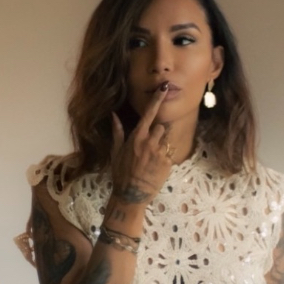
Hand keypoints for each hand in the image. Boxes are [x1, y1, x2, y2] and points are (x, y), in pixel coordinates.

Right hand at [109, 84, 175, 205]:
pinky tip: (155, 168)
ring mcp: (160, 152)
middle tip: (149, 147)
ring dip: (161, 145)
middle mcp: (150, 142)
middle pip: (161, 126)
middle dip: (157, 133)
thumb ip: (117, 132)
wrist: (131, 195)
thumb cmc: (121, 173)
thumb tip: (113, 115)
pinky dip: (164, 158)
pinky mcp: (168, 162)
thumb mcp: (116, 152)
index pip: (149, 113)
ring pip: (166, 139)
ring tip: (152, 159)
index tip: (164, 88)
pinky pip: (169, 154)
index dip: (158, 99)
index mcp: (137, 137)